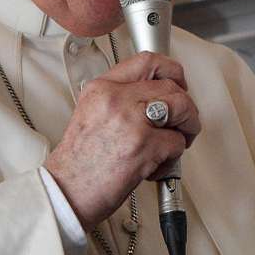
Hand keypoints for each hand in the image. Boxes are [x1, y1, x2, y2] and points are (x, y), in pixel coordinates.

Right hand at [44, 52, 200, 229]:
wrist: (66, 192)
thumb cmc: (79, 162)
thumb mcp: (91, 113)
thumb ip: (121, 99)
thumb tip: (156, 97)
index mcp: (102, 88)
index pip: (147, 61)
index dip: (172, 72)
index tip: (178, 85)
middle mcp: (116, 99)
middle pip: (171, 86)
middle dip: (186, 107)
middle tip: (183, 123)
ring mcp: (131, 121)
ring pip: (182, 108)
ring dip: (188, 127)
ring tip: (179, 140)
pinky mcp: (144, 146)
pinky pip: (178, 142)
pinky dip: (174, 157)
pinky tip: (157, 165)